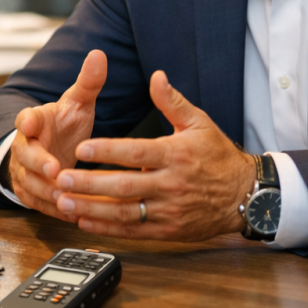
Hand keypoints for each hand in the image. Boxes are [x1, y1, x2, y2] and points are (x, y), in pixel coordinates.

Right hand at [8, 50, 106, 219]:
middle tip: (55, 169)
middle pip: (24, 155)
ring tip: (66, 195)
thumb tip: (99, 54)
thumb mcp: (77, 104)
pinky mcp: (29, 192)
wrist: (51, 149)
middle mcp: (23, 146)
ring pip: (30, 183)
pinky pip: (38, 203)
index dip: (27, 121)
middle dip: (38, 163)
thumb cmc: (65, 125)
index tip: (30, 123)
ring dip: (47, 190)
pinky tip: (71, 212)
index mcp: (34, 120)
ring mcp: (23, 170)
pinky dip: (53, 209)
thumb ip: (88, 83)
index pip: (25, 118)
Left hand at [52, 70, 253, 239]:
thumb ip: (172, 101)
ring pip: (125, 212)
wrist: (246, 197)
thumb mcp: (200, 123)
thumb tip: (156, 76)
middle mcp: (171, 184)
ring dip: (92, 209)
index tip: (81, 148)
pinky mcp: (168, 230)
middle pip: (125, 186)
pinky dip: (107, 228)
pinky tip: (85, 221)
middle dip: (90, 183)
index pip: (136, 152)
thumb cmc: (219, 157)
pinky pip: (133, 231)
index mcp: (176, 155)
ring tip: (64, 202)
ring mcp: (169, 211)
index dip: (107, 151)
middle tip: (61, 178)